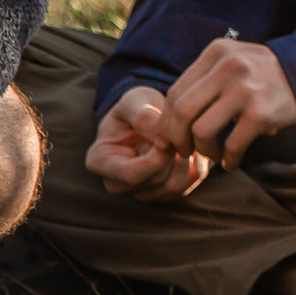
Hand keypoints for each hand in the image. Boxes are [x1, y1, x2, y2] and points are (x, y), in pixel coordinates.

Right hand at [85, 86, 212, 199]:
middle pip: (156, 180)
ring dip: (188, 160)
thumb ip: (143, 116)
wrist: (151, 115)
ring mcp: (141, 192)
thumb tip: (161, 138)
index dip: (156, 157)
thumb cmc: (137, 107)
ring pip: (175, 186)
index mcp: (100, 161)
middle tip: (182, 131)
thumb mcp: (135, 100)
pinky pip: (189, 185)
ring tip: (186, 137)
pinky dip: (196, 164)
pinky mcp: (164, 193)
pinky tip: (192, 147)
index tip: (169, 136)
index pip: (130, 174)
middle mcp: (117, 183)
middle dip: (174, 154)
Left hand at [160, 39, 295, 170]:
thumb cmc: (265, 75)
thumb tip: (167, 122)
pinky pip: (233, 145)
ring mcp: (246, 89)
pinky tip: (232, 162)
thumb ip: (203, 81)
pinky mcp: (262, 112)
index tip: (169, 138)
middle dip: (177, 138)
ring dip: (202, 151)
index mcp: (217, 52)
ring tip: (212, 155)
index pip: (176, 91)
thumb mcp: (234, 62)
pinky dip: (229, 159)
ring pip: (201, 130)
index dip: (167, 121)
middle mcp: (229, 67)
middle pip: (181, 111)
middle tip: (184, 151)